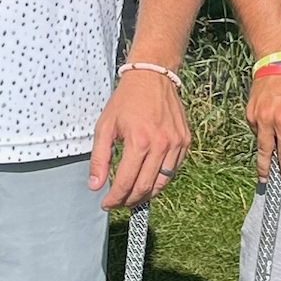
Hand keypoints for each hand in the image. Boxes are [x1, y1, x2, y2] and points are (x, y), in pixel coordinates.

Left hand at [89, 66, 190, 208]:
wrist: (152, 77)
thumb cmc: (126, 100)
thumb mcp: (105, 126)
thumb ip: (99, 158)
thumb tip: (95, 185)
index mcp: (139, 141)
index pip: (126, 182)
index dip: (114, 198)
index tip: (106, 204)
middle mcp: (160, 145)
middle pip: (145, 187)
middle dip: (129, 200)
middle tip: (118, 203)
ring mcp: (176, 144)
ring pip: (161, 183)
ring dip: (145, 194)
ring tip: (132, 196)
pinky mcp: (185, 141)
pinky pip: (173, 170)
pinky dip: (160, 180)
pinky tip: (147, 179)